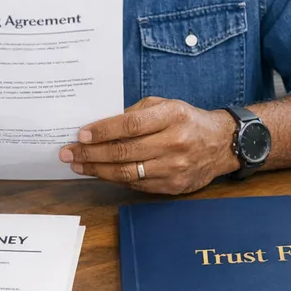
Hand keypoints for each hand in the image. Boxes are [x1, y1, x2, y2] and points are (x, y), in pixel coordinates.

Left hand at [59, 97, 238, 194]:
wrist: (222, 144)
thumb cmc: (188, 120)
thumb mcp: (166, 105)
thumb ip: (137, 113)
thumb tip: (102, 126)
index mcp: (172, 117)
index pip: (130, 126)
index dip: (103, 131)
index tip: (81, 135)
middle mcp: (174, 143)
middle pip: (124, 152)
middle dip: (91, 154)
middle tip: (68, 153)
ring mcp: (174, 168)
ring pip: (127, 173)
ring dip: (97, 170)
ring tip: (78, 165)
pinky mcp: (173, 186)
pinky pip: (137, 184)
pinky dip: (115, 179)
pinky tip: (100, 173)